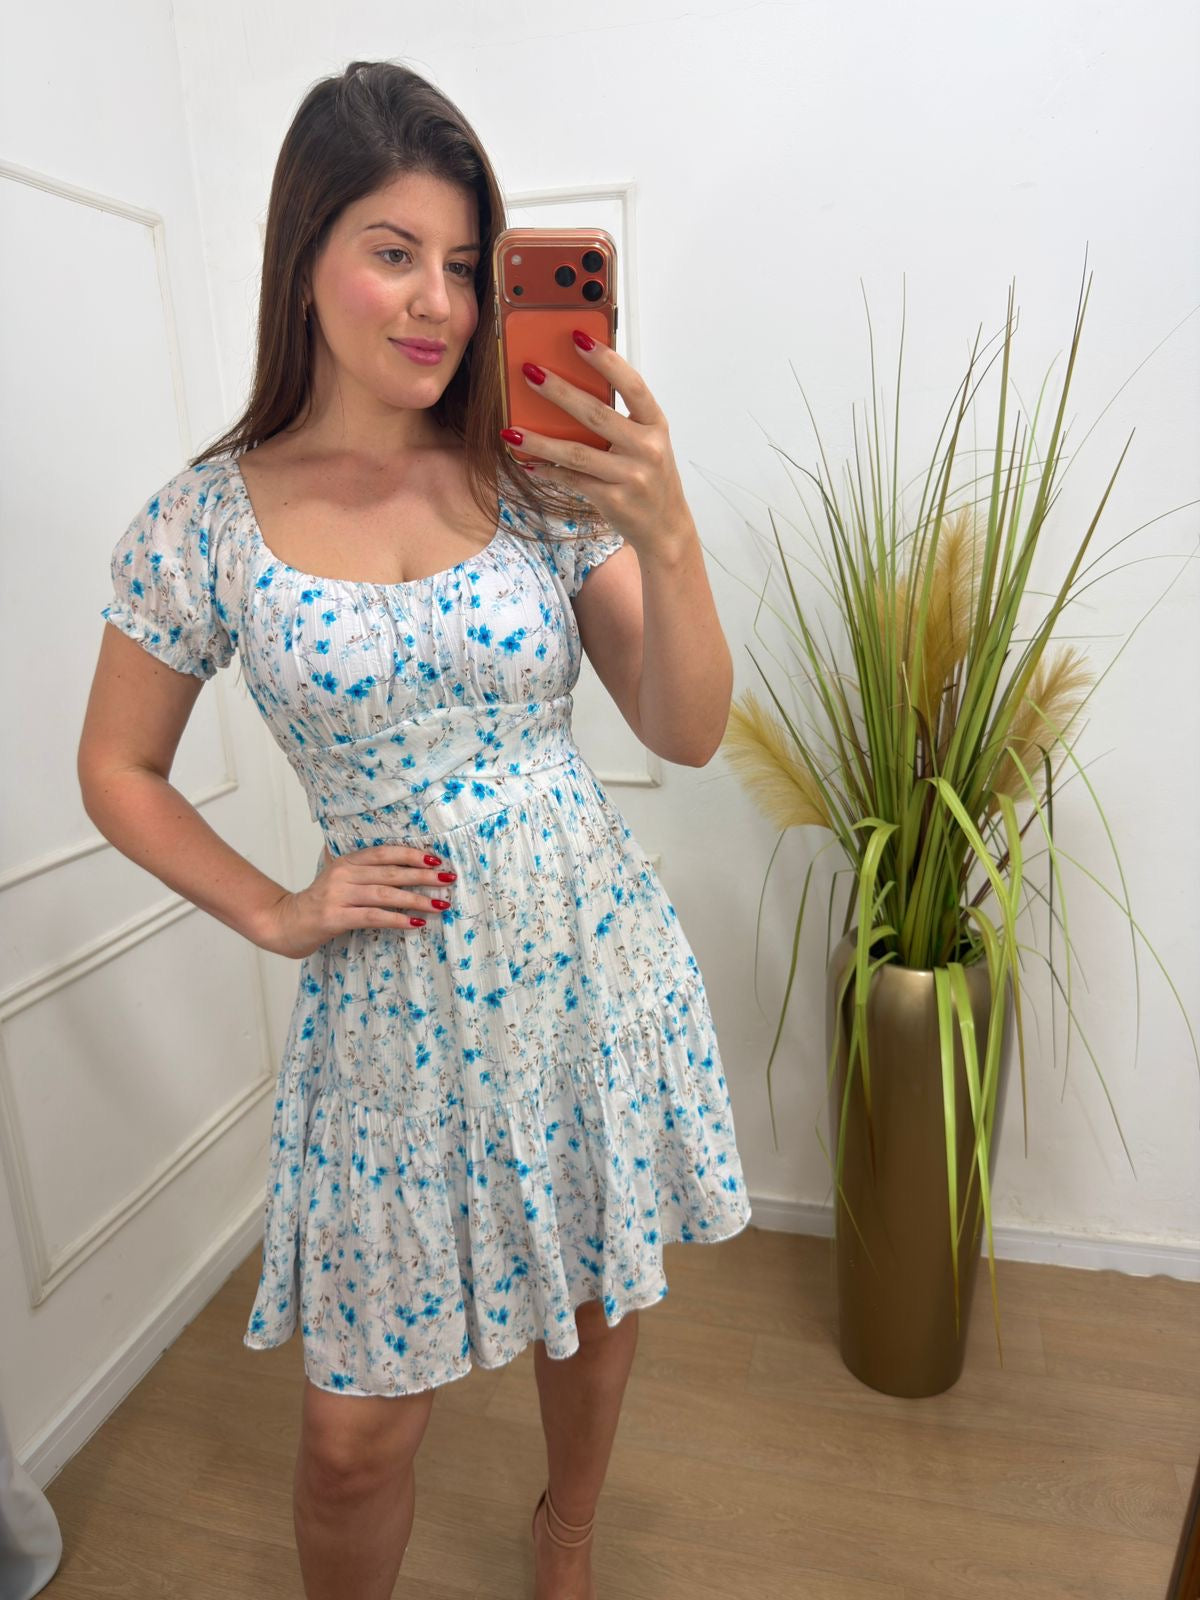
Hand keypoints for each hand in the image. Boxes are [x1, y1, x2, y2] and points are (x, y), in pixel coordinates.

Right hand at [254, 843, 456, 958]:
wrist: (284, 923)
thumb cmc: (318, 903)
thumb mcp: (337, 878)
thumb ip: (361, 869)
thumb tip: (399, 864)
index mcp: (346, 862)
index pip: (384, 853)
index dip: (412, 855)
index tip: (436, 860)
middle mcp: (343, 874)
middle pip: (390, 872)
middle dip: (423, 876)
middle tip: (448, 879)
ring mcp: (338, 896)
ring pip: (385, 894)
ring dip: (416, 899)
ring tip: (440, 904)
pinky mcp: (335, 918)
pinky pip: (373, 917)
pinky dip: (397, 919)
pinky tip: (416, 923)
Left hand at [502, 337, 695, 557]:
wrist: (665, 528)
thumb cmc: (649, 477)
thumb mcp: (646, 443)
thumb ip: (620, 419)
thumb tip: (570, 391)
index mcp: (656, 425)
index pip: (632, 385)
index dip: (605, 360)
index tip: (578, 338)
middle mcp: (648, 449)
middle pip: (596, 414)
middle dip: (559, 391)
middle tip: (531, 372)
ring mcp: (631, 476)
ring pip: (577, 452)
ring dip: (540, 440)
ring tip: (511, 430)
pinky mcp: (614, 500)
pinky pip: (573, 480)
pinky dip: (548, 470)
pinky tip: (529, 463)